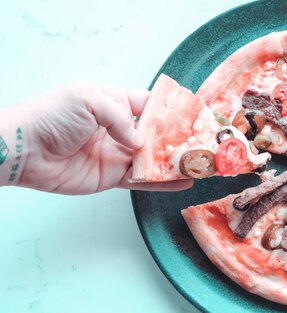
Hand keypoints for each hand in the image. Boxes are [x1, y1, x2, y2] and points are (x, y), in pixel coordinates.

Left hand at [13, 83, 192, 194]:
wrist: (25, 150)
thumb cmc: (51, 117)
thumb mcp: (88, 99)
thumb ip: (121, 117)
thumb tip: (140, 141)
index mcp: (115, 102)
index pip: (151, 105)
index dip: (173, 110)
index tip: (195, 116)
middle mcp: (120, 128)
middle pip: (158, 134)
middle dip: (181, 139)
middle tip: (205, 144)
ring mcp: (118, 153)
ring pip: (154, 159)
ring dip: (176, 162)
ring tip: (200, 164)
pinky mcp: (113, 176)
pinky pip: (143, 180)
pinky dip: (163, 182)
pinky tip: (182, 182)